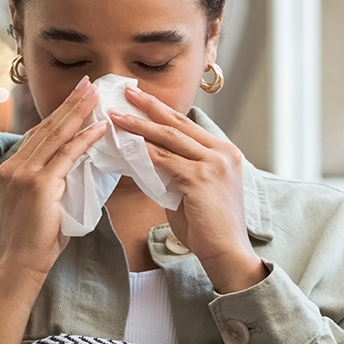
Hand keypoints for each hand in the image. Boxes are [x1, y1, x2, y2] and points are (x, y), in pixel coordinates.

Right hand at [0, 76, 108, 287]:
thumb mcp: (40, 203)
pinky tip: (99, 128)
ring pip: (56, 135)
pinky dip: (84, 139)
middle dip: (70, 103)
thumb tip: (78, 165)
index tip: (76, 97)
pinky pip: (66, 155)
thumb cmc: (35, 240)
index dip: (58, 114)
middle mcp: (14, 165)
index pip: (38, 133)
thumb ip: (52, 180)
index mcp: (11, 168)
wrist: (19, 264)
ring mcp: (24, 173)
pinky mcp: (39, 184)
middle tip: (88, 83)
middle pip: (47, 127)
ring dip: (78, 113)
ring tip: (95, 95)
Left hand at [112, 85, 266, 293]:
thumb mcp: (196, 191)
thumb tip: (149, 160)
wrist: (227, 253)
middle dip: (150, 106)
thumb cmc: (209, 228)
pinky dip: (141, 151)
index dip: (163, 112)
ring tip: (117, 116)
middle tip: (127, 91)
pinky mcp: (200, 178)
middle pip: (178, 123)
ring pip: (168, 138)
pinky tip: (124, 145)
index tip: (142, 100)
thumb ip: (178, 172)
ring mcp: (213, 163)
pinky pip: (164, 160)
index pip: (188, 126)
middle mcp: (222, 152)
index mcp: (225, 152)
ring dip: (139, 125)